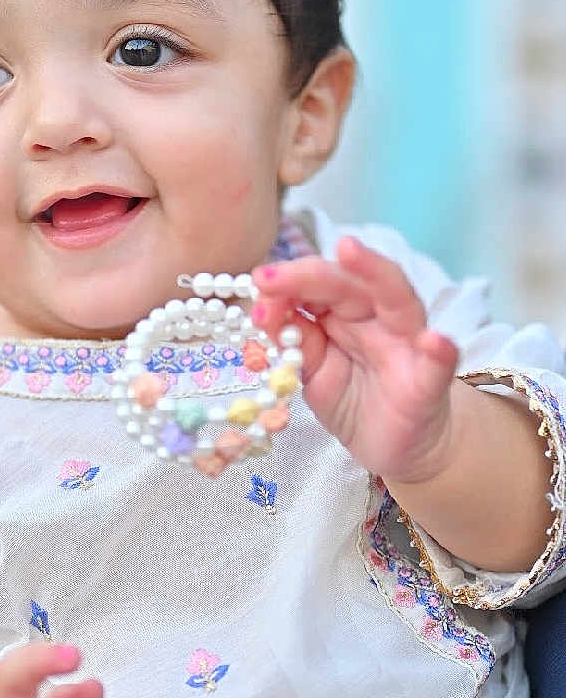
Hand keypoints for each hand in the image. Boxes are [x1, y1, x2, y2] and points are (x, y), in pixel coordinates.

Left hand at [251, 237, 459, 485]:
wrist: (398, 446)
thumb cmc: (356, 399)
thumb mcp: (314, 370)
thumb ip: (295, 338)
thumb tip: (262, 307)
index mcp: (350, 312)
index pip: (321, 283)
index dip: (289, 279)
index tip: (258, 282)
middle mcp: (380, 319)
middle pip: (351, 283)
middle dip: (311, 273)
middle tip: (270, 277)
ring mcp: (409, 347)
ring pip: (398, 301)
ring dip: (374, 273)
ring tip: (350, 251)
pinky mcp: (429, 385)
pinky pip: (437, 366)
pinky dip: (439, 351)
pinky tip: (434, 341)